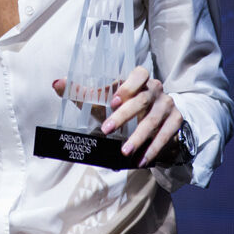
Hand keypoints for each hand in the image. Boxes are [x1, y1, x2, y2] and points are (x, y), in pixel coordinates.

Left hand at [52, 66, 182, 167]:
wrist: (159, 121)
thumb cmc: (126, 107)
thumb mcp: (107, 100)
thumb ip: (84, 92)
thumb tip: (56, 83)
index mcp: (140, 79)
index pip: (139, 73)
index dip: (127, 85)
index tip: (113, 101)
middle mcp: (156, 89)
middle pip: (142, 100)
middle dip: (124, 116)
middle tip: (107, 130)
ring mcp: (168, 105)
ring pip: (153, 120)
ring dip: (138, 137)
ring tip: (124, 151)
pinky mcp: (176, 122)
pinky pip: (166, 135)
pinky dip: (153, 148)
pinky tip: (141, 160)